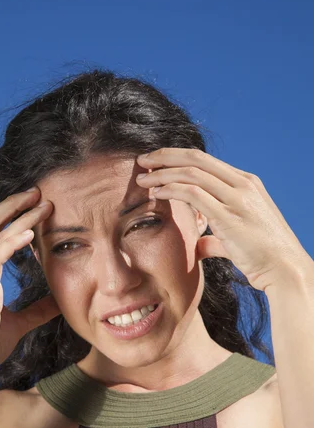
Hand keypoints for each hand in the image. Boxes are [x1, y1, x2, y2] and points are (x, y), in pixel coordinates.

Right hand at [0, 188, 60, 382]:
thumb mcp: (17, 323)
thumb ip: (37, 309)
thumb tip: (58, 302)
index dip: (10, 216)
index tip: (33, 205)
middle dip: (12, 204)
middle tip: (38, 192)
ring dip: (19, 216)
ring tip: (42, 203)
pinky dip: (12, 240)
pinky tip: (30, 232)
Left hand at [136, 148, 310, 291]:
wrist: (286, 270)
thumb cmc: (263, 256)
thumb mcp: (237, 238)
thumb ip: (216, 237)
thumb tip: (200, 245)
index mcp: (245, 183)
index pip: (205, 160)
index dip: (177, 157)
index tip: (156, 162)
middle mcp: (242, 184)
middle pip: (196, 158)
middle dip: (166, 156)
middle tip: (142, 161)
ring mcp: (237, 198)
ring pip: (191, 173)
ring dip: (163, 173)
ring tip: (143, 178)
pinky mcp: (229, 215)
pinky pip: (193, 193)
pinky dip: (171, 189)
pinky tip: (157, 193)